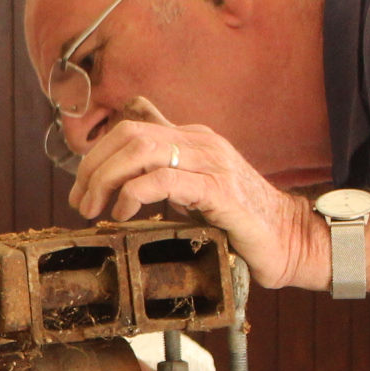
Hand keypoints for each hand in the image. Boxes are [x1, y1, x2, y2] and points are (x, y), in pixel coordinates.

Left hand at [70, 97, 329, 290]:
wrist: (288, 240)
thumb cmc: (239, 222)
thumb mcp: (194, 193)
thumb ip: (166, 178)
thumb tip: (125, 178)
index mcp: (192, 139)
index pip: (130, 130)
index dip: (96, 156)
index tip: (81, 188)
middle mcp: (201, 142)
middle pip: (129, 135)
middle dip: (93, 168)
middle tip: (81, 202)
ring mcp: (211, 163)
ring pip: (141, 152)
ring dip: (106, 180)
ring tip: (95, 209)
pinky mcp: (219, 190)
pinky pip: (165, 180)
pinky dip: (134, 195)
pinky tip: (123, 215)